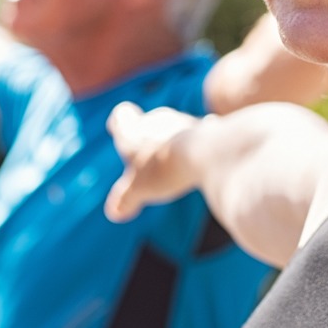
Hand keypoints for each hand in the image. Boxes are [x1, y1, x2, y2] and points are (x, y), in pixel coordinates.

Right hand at [105, 101, 203, 220]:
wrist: (207, 155)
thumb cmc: (165, 168)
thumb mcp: (139, 190)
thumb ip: (126, 199)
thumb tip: (116, 212)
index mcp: (133, 131)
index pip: (122, 115)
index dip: (122, 122)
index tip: (124, 131)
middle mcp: (159, 120)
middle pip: (152, 122)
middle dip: (152, 138)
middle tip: (153, 161)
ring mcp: (186, 122)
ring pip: (177, 128)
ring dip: (177, 142)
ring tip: (179, 166)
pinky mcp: (210, 128)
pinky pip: (203, 134)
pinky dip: (201, 145)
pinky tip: (205, 161)